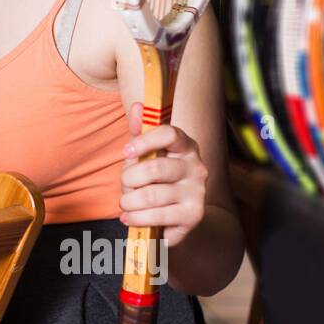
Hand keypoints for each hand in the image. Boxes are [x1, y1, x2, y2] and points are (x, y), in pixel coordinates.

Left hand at [119, 101, 208, 247]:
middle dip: (129, 179)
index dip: (144, 141)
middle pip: (154, 168)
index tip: (126, 151)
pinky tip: (129, 217)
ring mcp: (197, 192)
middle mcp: (197, 167)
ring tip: (126, 204)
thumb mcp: (145, 155)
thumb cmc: (156, 180)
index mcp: (185, 146)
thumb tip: (137, 106)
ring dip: (129, 202)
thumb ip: (139, 132)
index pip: (169, 133)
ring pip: (151, 195)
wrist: (177, 217)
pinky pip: (155, 216)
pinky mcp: (193, 215)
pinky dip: (135, 218)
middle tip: (125, 185)